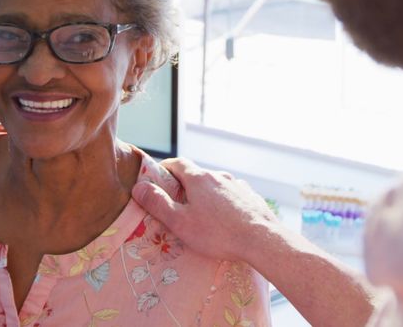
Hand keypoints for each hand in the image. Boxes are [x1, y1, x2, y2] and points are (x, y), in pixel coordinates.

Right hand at [132, 157, 279, 261]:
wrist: (262, 240)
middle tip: (177, 204)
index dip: (165, 168)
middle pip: (196, 175)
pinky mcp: (250, 196)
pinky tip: (225, 220)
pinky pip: (231, 195)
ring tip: (202, 216)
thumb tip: (139, 187)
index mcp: (199, 178)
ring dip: (205, 195)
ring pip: (215, 186)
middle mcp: (219, 176)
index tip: (157, 179)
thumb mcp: (180, 222)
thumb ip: (158, 204)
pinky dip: (223, 202)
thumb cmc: (218, 234)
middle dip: (184, 186)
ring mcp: (237, 185)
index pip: (177, 162)